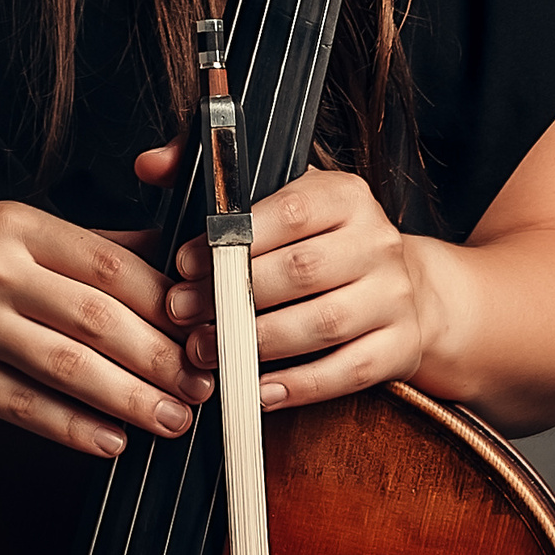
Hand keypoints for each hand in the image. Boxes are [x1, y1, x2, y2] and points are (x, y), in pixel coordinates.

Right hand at [0, 201, 214, 457]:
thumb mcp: (5, 226)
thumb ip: (85, 246)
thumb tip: (168, 259)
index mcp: (18, 224)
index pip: (114, 266)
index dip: (171, 304)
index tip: (209, 331)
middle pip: (98, 318)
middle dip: (162, 358)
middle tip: (205, 386)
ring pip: (65, 365)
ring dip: (129, 399)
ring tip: (173, 419)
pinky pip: (19, 405)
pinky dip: (71, 427)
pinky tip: (109, 440)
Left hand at [140, 144, 441, 413]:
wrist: (403, 287)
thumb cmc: (321, 243)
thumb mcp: (282, 198)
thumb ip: (216, 180)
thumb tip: (150, 165)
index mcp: (346, 197)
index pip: (293, 211)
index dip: (234, 239)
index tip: (186, 262)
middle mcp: (377, 242)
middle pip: (303, 271)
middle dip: (233, 296)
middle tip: (184, 313)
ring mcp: (394, 297)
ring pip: (324, 323)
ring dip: (257, 343)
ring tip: (208, 352)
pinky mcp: (400, 346)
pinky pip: (347, 371)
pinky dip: (298, 385)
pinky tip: (258, 389)